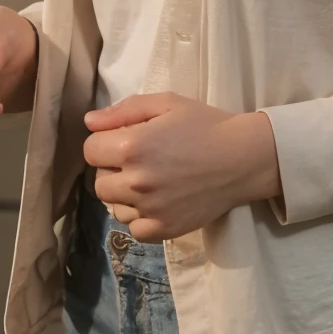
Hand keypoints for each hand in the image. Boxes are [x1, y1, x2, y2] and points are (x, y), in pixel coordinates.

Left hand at [82, 93, 281, 241]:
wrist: (243, 157)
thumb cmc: (205, 124)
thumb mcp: (166, 103)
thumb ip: (124, 110)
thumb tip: (89, 122)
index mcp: (132, 146)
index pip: (90, 150)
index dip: (104, 143)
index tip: (123, 140)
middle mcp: (136, 181)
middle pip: (99, 182)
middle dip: (112, 170)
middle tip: (138, 161)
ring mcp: (150, 208)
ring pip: (114, 207)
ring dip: (124, 196)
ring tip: (149, 182)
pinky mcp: (165, 228)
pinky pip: (135, 230)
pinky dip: (140, 218)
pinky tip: (156, 203)